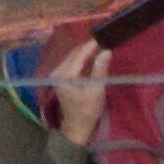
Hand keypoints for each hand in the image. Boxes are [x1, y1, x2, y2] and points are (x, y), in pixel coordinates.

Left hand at [40, 32, 114, 152]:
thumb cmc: (87, 110)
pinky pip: (72, 62)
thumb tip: (106, 51)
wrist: (77, 126)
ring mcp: (58, 74)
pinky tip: (92, 56)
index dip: (91, 45)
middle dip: (88, 46)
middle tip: (104, 40)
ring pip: (73, 57)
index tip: (103, 37)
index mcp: (64, 75)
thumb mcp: (96, 90)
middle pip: (74, 54)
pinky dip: (82, 58)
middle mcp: (57, 72)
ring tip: (100, 45)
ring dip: (85, 51)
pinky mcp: (61, 77)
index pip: (79, 55)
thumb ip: (99, 70)